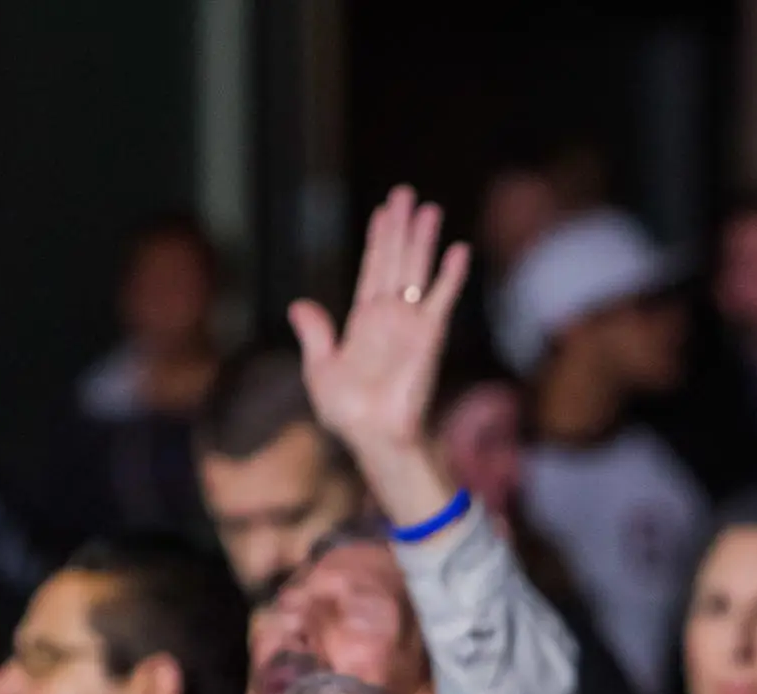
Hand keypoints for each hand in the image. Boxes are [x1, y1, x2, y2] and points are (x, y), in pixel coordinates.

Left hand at [288, 186, 469, 459]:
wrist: (372, 437)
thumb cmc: (348, 413)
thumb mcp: (320, 370)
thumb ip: (314, 335)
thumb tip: (298, 304)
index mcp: (364, 321)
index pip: (372, 270)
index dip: (377, 240)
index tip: (383, 213)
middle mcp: (389, 317)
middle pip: (395, 260)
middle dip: (400, 227)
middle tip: (406, 193)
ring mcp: (410, 324)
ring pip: (416, 271)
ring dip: (423, 240)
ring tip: (429, 209)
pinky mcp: (428, 337)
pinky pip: (441, 300)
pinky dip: (450, 276)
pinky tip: (458, 251)